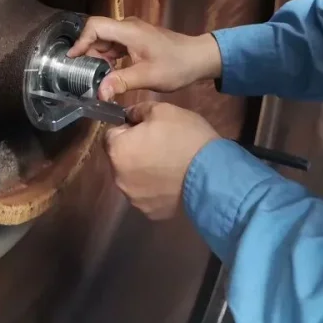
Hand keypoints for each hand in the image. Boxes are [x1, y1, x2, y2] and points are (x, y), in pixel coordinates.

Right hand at [67, 16, 221, 100]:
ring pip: (106, 40)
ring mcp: (133, 32)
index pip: (95, 26)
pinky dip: (109, 57)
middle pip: (98, 33)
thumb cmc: (176, 65)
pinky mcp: (137, 39)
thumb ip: (121, 82)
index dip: (81, 41)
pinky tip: (110, 73)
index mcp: (129, 30)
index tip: (72, 59)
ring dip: (99, 57)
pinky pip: (116, 45)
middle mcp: (129, 26)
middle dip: (88, 52)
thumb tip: (99, 93)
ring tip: (96, 77)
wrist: (199, 58)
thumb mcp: (147, 77)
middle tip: (84, 74)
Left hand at [104, 102, 219, 219]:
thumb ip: (138, 110)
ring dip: (143, 171)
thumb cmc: (185, 138)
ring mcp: (134, 198)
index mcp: (117, 150)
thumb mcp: (163, 110)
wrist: (212, 176)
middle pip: (120, 158)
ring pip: (132, 178)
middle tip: (160, 145)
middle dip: (134, 151)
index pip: (111, 134)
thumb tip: (130, 116)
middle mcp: (118, 177)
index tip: (145, 129)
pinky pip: (147, 195)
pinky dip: (155, 189)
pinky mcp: (149, 212)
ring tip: (168, 165)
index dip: (127, 129)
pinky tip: (172, 182)